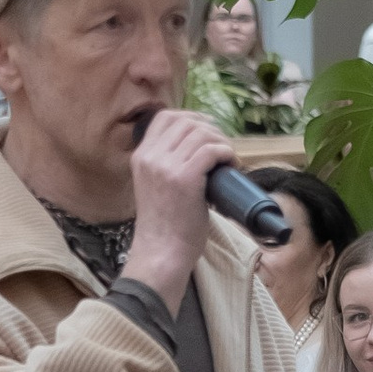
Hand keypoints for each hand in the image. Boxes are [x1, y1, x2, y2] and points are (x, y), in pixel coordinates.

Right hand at [124, 103, 236, 302]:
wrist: (161, 253)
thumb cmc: (164, 227)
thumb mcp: (153, 187)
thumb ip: (164, 166)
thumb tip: (197, 148)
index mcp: (141, 157)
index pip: (164, 118)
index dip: (189, 118)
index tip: (205, 131)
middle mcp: (150, 157)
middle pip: (186, 121)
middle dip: (210, 128)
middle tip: (222, 146)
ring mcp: (167, 167)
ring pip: (201, 133)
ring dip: (221, 141)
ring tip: (228, 158)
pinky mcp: (186, 178)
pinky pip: (212, 150)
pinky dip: (226, 153)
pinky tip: (231, 164)